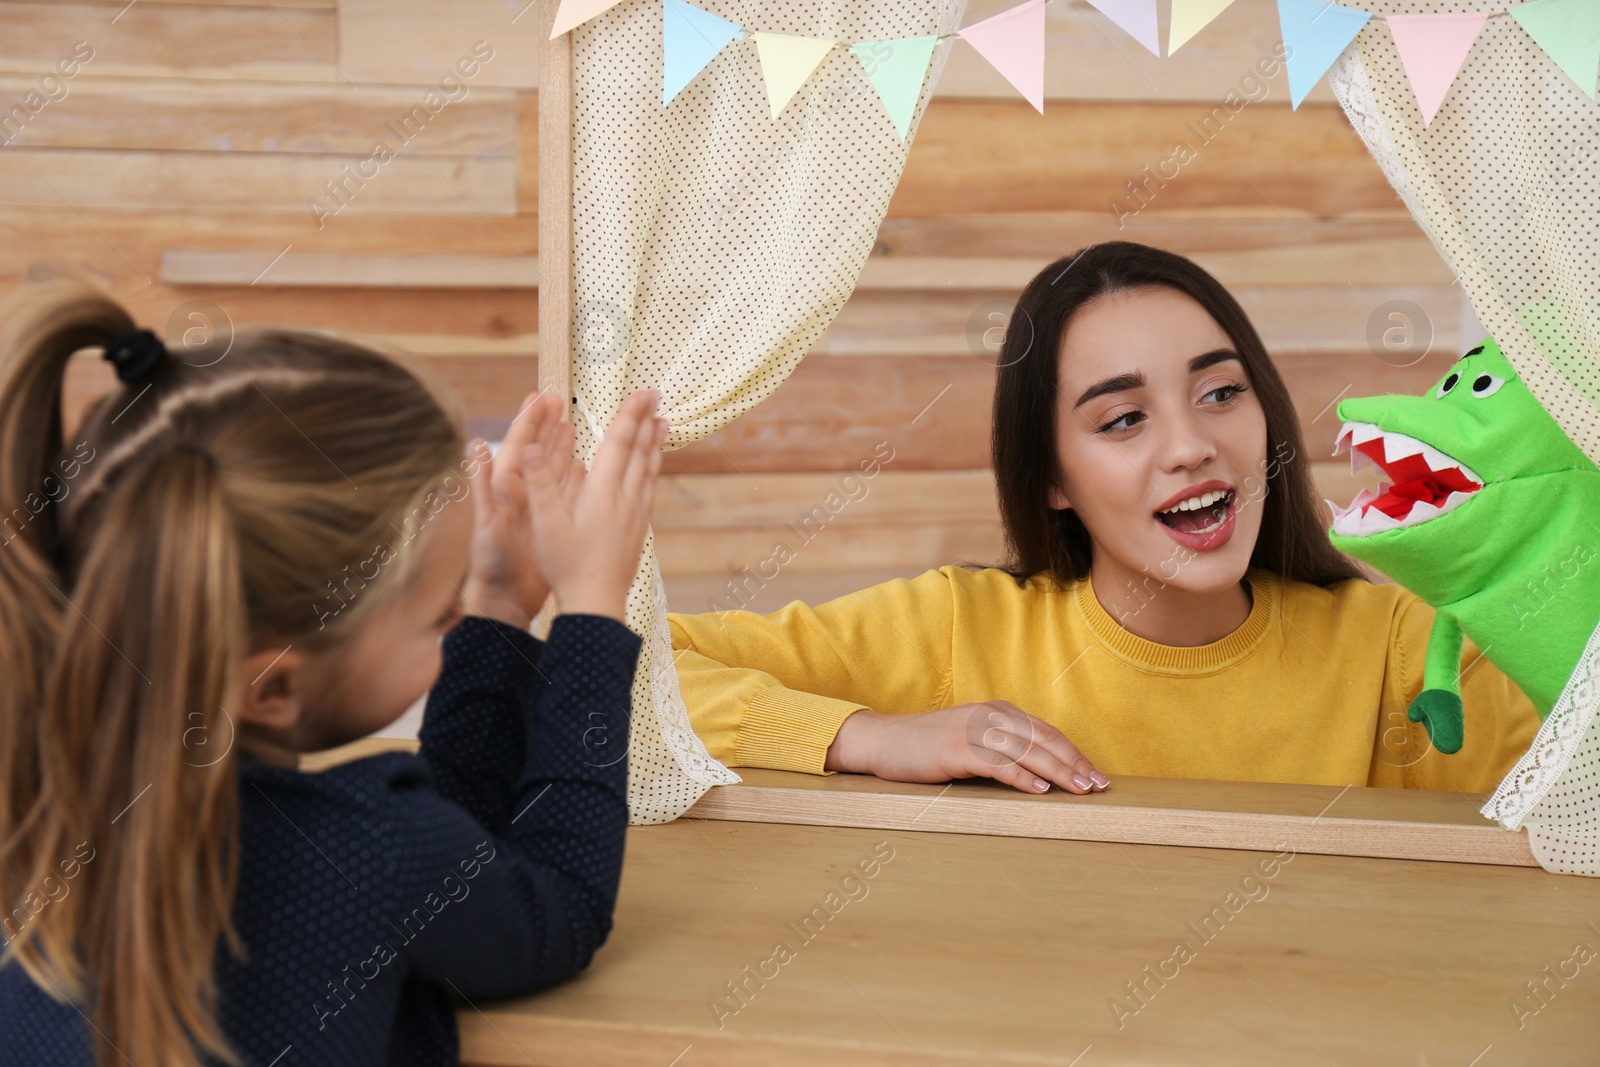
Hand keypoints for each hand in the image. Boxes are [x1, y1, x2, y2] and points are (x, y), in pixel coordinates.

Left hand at [459, 391, 585, 628]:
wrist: (504, 599)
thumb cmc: (490, 564)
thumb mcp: (484, 523)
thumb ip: (481, 485)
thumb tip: (475, 446)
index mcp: (505, 488)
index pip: (519, 445)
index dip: (530, 420)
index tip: (541, 396)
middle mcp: (521, 494)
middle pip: (537, 451)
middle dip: (546, 425)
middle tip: (558, 400)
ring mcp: (536, 508)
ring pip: (551, 470)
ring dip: (560, 447)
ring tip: (571, 426)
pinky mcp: (549, 524)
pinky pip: (564, 495)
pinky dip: (573, 480)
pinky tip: (583, 468)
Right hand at [520, 388, 665, 621]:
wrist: (596, 604)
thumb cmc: (567, 566)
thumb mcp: (546, 524)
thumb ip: (540, 483)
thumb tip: (529, 447)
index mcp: (603, 492)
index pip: (619, 443)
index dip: (630, 414)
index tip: (643, 392)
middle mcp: (625, 499)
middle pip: (639, 451)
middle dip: (647, 420)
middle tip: (657, 396)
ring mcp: (635, 516)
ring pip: (649, 470)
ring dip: (654, 444)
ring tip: (663, 424)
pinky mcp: (638, 531)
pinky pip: (649, 490)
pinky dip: (652, 471)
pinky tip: (651, 471)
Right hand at [824, 701, 1110, 794]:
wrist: (882, 741)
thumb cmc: (926, 747)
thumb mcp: (969, 740)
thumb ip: (999, 749)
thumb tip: (1038, 774)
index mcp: (997, 712)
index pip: (1046, 732)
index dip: (1074, 753)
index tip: (1096, 774)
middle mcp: (990, 716)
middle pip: (1044, 740)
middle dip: (1075, 763)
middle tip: (1099, 785)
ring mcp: (973, 731)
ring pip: (1027, 751)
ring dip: (1058, 771)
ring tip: (1080, 789)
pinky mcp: (957, 749)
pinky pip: (997, 763)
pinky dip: (1021, 777)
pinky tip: (1039, 790)